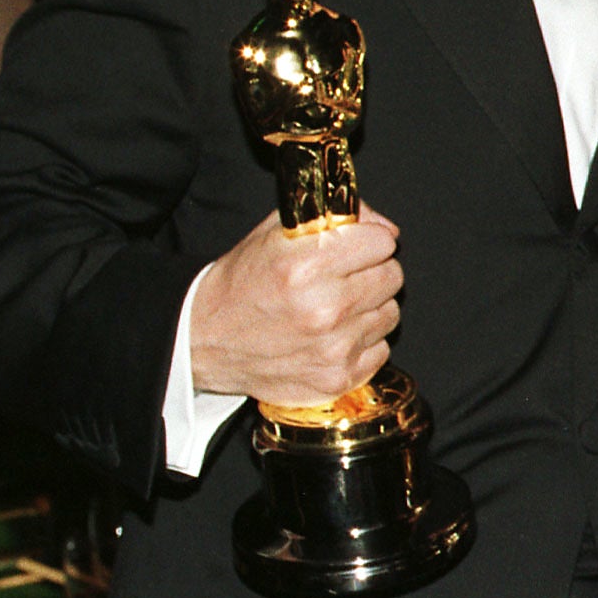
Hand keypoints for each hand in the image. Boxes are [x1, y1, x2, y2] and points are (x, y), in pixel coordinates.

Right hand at [191, 206, 401, 407]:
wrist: (205, 341)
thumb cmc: (241, 285)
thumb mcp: (276, 234)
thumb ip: (335, 219)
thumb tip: (385, 227)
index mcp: (306, 265)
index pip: (382, 241)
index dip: (369, 240)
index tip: (356, 247)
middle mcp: (324, 308)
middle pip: (392, 276)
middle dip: (373, 271)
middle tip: (343, 278)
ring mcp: (333, 348)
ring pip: (390, 313)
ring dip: (369, 308)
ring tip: (334, 308)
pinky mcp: (337, 378)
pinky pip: (381, 350)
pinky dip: (362, 343)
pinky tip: (332, 336)